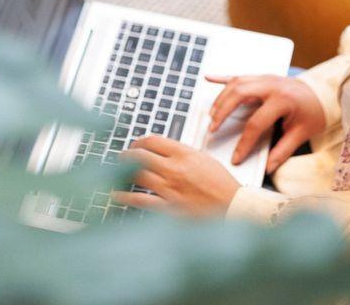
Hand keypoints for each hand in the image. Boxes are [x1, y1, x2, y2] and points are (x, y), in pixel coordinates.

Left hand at [113, 136, 239, 216]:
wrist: (232, 208)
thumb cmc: (222, 185)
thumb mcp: (204, 159)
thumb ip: (183, 154)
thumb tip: (166, 151)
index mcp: (185, 154)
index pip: (154, 140)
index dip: (140, 141)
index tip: (135, 145)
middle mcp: (175, 169)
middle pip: (141, 156)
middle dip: (127, 155)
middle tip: (121, 157)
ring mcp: (169, 188)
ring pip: (137, 175)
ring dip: (122, 172)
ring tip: (116, 172)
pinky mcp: (168, 208)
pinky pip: (140, 200)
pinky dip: (125, 197)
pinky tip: (117, 195)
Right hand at [207, 74, 325, 173]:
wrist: (322, 93)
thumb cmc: (313, 112)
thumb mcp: (302, 133)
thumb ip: (284, 150)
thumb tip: (269, 167)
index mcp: (282, 100)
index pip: (256, 123)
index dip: (244, 143)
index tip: (235, 157)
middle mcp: (271, 85)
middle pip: (240, 95)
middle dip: (223, 112)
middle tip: (212, 128)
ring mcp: (265, 78)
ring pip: (237, 83)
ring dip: (221, 98)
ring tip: (211, 115)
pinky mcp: (262, 76)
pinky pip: (239, 75)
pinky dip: (223, 77)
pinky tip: (208, 78)